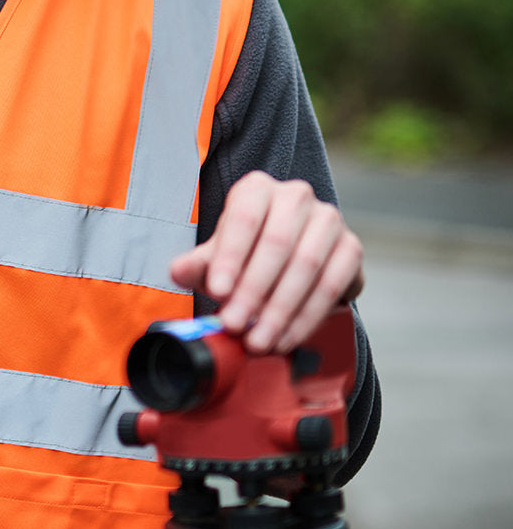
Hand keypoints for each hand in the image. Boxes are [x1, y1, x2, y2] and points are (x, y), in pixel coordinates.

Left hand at [169, 171, 362, 354]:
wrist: (286, 261)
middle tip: (235, 325)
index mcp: (256, 189)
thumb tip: (178, 271)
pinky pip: (331, 285)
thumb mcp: (216, 258)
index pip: (243, 219)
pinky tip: (286, 337)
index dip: (230, 257)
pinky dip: (307, 316)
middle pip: (277, 243)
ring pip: (307, 265)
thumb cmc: (244, 254)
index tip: (217, 292)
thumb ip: (197, 265)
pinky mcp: (351, 247)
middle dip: (253, 291)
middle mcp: (295, 196)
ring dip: (280, 309)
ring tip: (258, 339)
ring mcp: (328, 219)